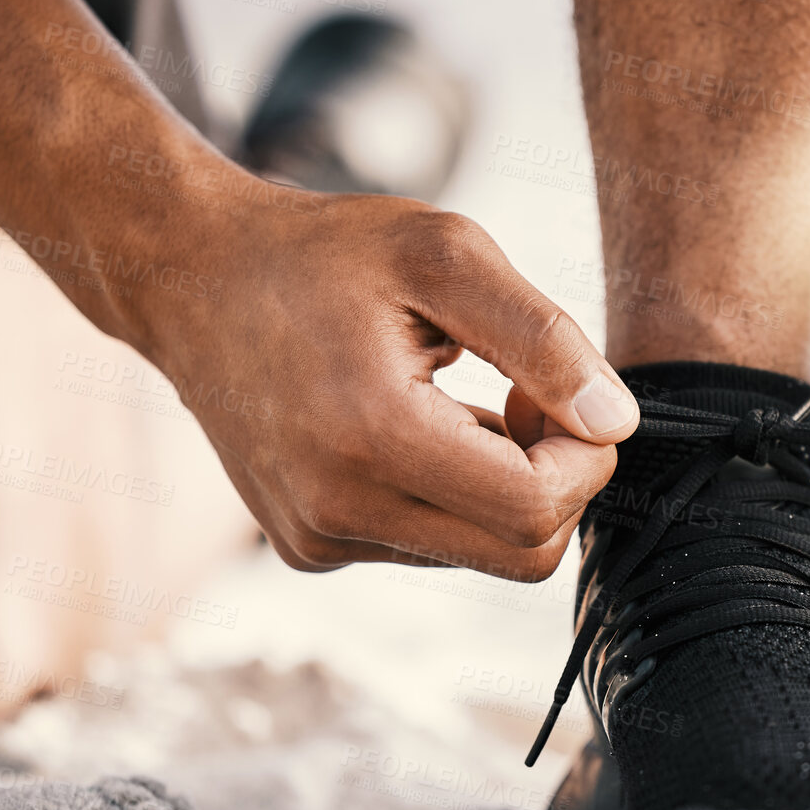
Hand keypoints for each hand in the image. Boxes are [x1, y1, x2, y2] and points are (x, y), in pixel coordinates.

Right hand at [131, 179, 638, 580]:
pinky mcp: (309, 547)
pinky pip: (426, 545)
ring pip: (478, 553)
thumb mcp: (446, 254)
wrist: (191, 277)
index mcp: (371, 441)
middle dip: (555, 481)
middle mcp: (336, 513)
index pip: (537, 511)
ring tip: (454, 397)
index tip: (561, 391)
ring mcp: (317, 540)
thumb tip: (617, 421)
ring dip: (499, 484)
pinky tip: (413, 424)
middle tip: (523, 398)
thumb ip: (544, 337)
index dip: (586, 457)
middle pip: (521, 556)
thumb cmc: (324, 253)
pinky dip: (449, 493)